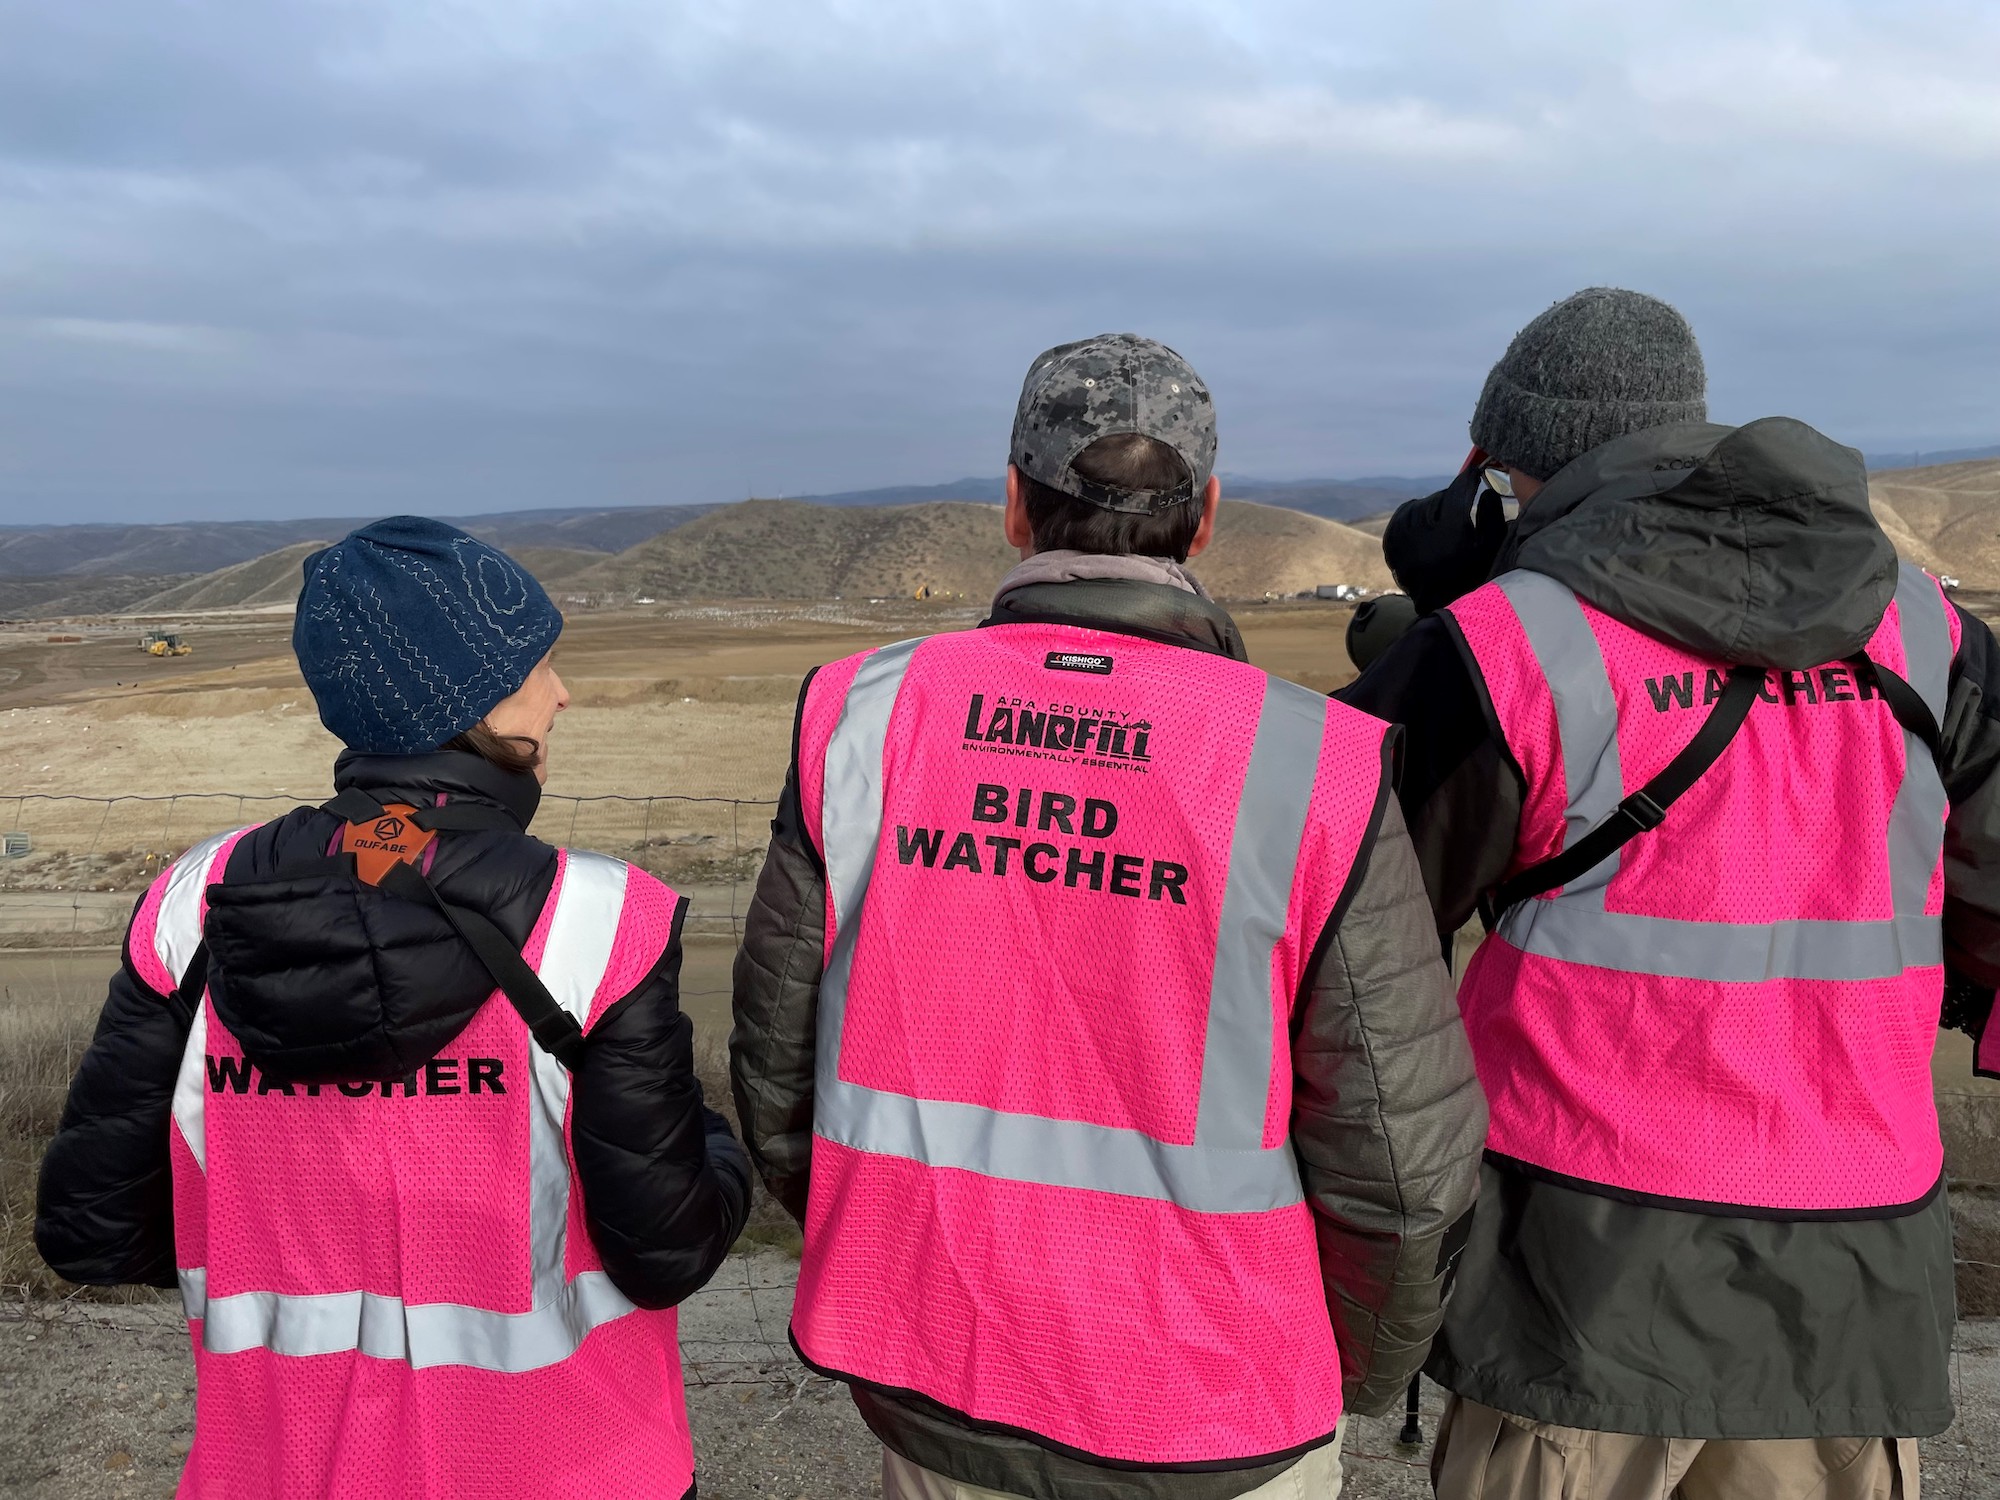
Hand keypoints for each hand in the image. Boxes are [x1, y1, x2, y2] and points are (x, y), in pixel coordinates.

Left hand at [1382, 464, 1509, 615]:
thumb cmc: (1471, 576)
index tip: (1476, 475)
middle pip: (1441, 496)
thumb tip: (1488, 491)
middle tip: (1462, 509)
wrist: (1438, 604)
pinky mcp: (1391, 540)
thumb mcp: (1490, 548)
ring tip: (1445, 521)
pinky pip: (1404, 514)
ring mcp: (1403, 535)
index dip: (1470, 480)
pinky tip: (1426, 525)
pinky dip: (1416, 515)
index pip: (1459, 490)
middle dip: (1453, 499)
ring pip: (1422, 503)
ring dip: (1434, 507)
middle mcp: (1423, 529)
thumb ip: (1492, 517)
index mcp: (1451, 530)